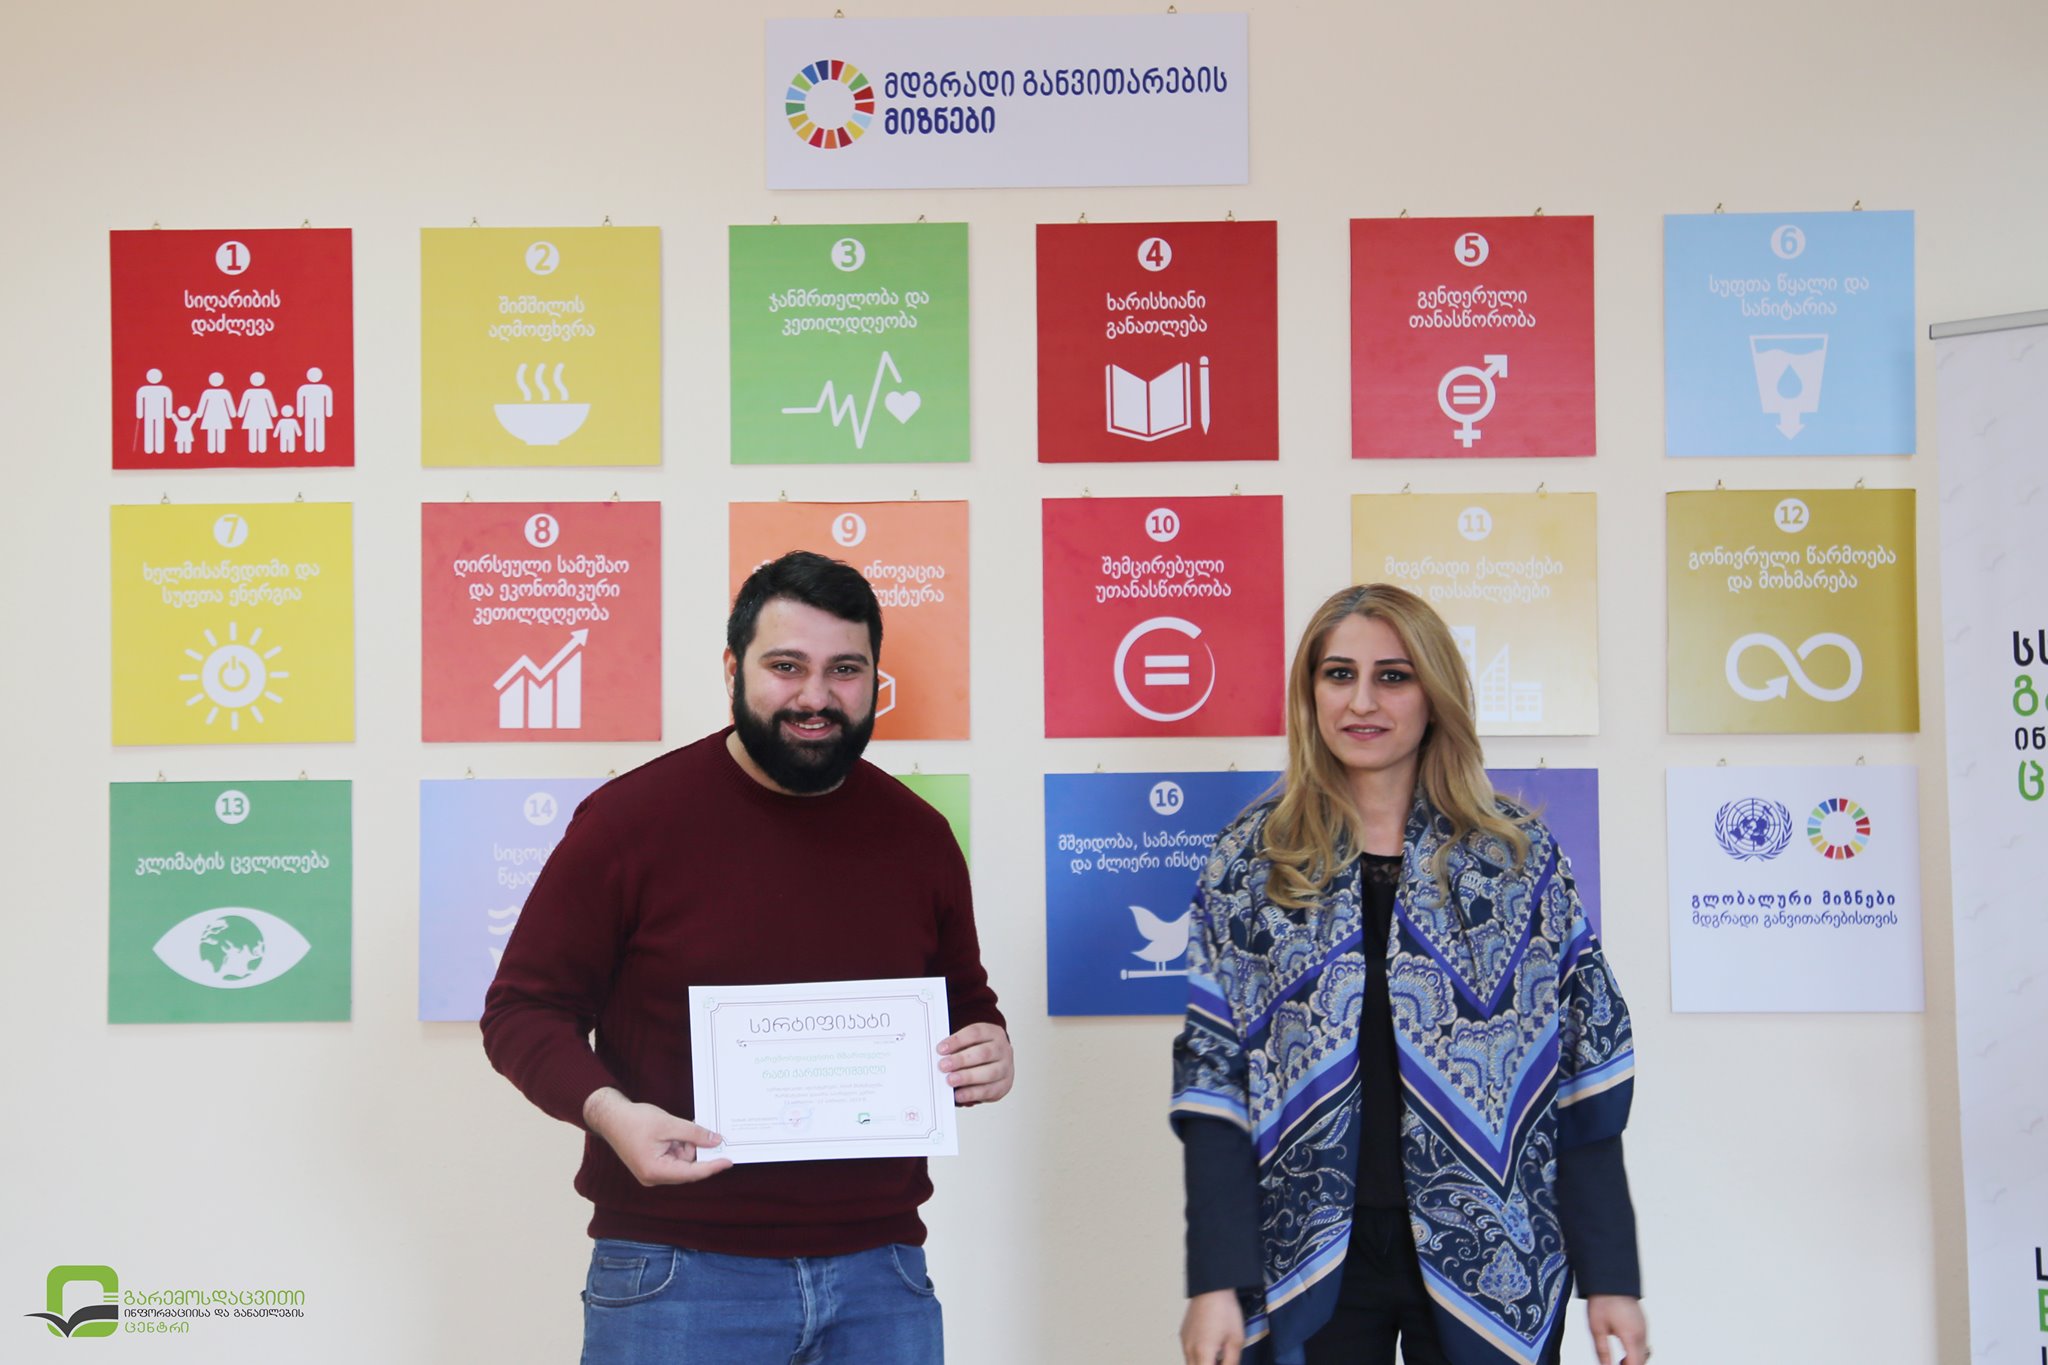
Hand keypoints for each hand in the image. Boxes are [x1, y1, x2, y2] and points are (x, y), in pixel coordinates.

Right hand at [582, 1087, 731, 1185]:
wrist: (610, 1117)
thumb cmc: (634, 1120)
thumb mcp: (668, 1124)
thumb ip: (694, 1134)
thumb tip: (715, 1141)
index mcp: (655, 1171)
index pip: (691, 1173)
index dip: (712, 1166)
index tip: (728, 1161)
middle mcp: (653, 1177)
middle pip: (687, 1168)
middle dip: (694, 1149)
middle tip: (702, 1131)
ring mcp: (651, 1173)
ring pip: (681, 1162)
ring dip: (684, 1145)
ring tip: (674, 1128)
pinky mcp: (651, 1166)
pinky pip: (673, 1158)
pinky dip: (677, 1145)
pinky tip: (673, 1133)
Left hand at [936, 1022, 1013, 1105]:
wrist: (999, 1063)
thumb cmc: (978, 1052)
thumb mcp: (970, 1043)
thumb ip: (957, 1048)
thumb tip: (940, 1056)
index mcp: (993, 1033)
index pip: (975, 1033)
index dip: (957, 1041)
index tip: (941, 1049)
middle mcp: (1002, 1049)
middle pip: (983, 1053)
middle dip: (961, 1060)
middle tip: (943, 1066)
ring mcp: (1006, 1068)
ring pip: (988, 1073)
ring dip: (967, 1077)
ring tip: (950, 1080)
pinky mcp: (1004, 1085)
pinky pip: (989, 1090)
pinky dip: (972, 1093)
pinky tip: (959, 1094)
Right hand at [1180, 1289, 1244, 1364]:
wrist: (1212, 1288)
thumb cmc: (1224, 1310)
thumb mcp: (1236, 1340)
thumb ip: (1232, 1362)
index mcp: (1203, 1352)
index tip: (1224, 1364)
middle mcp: (1189, 1349)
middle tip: (1221, 1361)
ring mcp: (1184, 1342)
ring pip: (1190, 1364)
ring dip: (1203, 1363)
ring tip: (1217, 1355)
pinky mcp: (1183, 1335)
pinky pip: (1188, 1354)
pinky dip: (1198, 1356)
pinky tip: (1210, 1348)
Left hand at [1585, 1294, 1648, 1363]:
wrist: (1611, 1278)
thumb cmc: (1603, 1300)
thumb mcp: (1597, 1328)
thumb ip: (1603, 1352)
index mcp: (1632, 1336)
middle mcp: (1642, 1333)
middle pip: (1642, 1361)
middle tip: (1616, 1364)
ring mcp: (1645, 1328)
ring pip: (1644, 1354)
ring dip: (1634, 1361)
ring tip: (1620, 1360)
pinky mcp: (1643, 1324)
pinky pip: (1643, 1344)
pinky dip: (1636, 1352)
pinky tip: (1624, 1351)